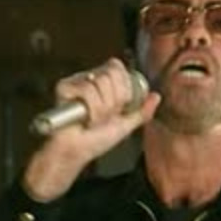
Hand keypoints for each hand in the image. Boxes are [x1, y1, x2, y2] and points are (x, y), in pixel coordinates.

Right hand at [23, 57, 160, 201]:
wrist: (76, 152)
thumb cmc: (95, 141)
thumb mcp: (125, 125)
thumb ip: (142, 112)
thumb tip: (156, 96)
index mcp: (103, 83)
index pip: (118, 68)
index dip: (124, 88)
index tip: (119, 107)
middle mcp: (89, 78)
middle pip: (112, 74)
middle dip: (114, 101)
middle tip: (105, 116)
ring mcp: (76, 82)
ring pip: (101, 83)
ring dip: (103, 109)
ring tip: (94, 120)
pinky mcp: (64, 88)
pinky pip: (87, 91)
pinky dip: (92, 110)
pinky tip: (85, 119)